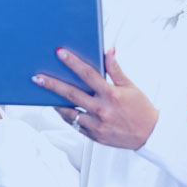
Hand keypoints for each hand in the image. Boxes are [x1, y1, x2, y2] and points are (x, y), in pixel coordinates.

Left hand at [31, 48, 158, 149]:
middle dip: (52, 85)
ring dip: (56, 102)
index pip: (88, 74)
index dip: (73, 62)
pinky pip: (75, 123)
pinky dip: (67, 115)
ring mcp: (96, 125)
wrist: (149, 135)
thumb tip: (108, 51)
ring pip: (69, 112)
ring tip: (45, 94)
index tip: (60, 53)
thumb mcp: (130, 86)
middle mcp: (102, 110)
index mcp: (111, 95)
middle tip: (37, 78)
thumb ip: (115, 69)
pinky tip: (61, 107)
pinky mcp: (94, 136)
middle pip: (71, 94)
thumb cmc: (141, 108)